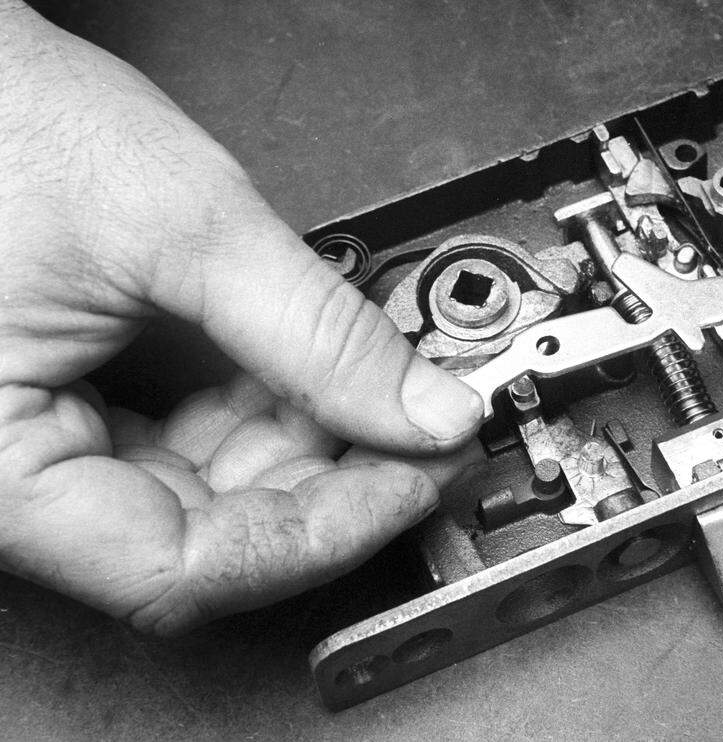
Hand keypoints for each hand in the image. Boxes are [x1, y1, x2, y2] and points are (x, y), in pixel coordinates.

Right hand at [0, 4, 483, 632]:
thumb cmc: (1, 119)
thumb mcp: (186, 226)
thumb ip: (319, 332)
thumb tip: (427, 411)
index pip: (183, 568)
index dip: (323, 535)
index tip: (413, 482)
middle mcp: (9, 475)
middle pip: (205, 539)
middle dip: (330, 484)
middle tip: (420, 434)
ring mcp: (42, 443)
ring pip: (205, 496)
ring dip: (305, 448)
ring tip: (376, 390)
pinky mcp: (74, 405)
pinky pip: (183, 445)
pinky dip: (264, 415)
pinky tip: (317, 378)